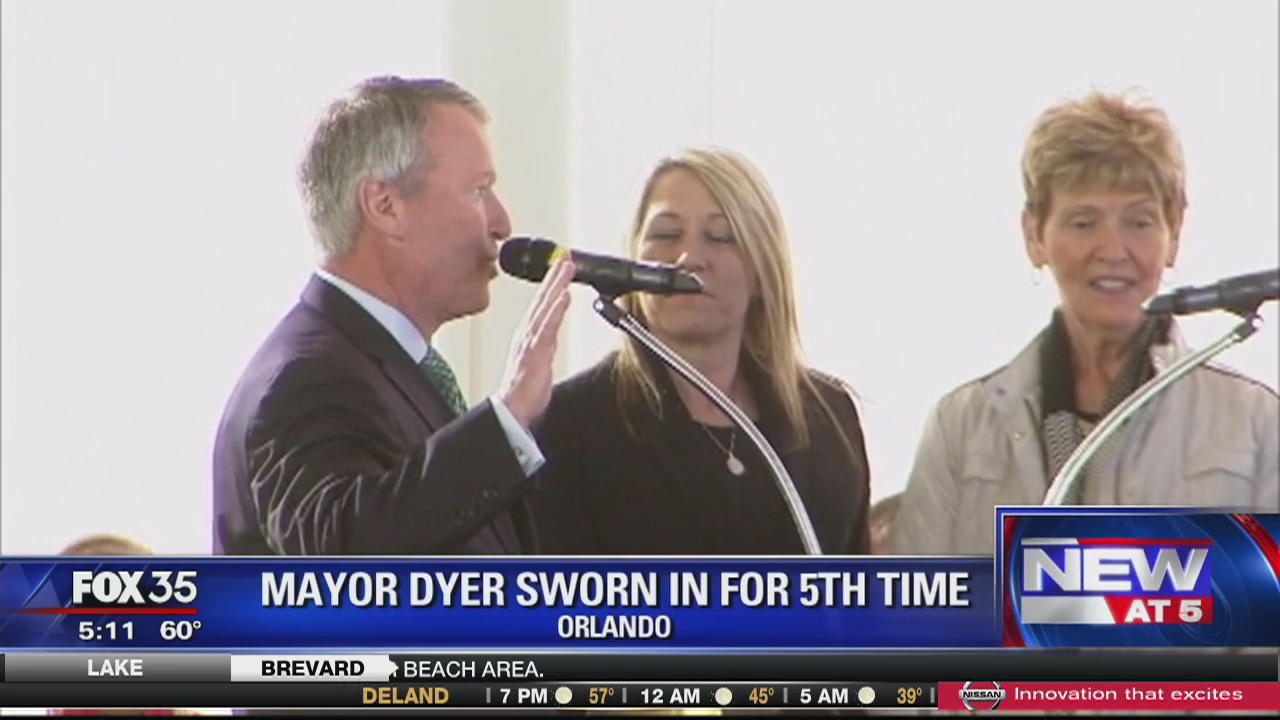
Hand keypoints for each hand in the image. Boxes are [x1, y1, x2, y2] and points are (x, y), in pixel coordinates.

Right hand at [498, 258, 573, 427]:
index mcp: (528, 336)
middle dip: (554, 277)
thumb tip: (551, 336)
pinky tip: (563, 296)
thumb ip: (545, 346)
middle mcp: (527, 334)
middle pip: (542, 300)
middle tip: (565, 257)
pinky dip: (556, 310)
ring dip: (555, 286)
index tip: (560, 267)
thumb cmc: (524, 392)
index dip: (550, 284)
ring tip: (566, 268)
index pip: (541, 305)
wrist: (512, 411)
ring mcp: (530, 341)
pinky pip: (548, 327)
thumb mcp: (539, 363)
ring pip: (545, 307)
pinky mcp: (536, 352)